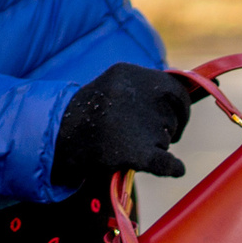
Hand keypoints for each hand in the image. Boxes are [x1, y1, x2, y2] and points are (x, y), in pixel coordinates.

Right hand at [52, 63, 197, 186]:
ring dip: (157, 143)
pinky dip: (172, 167)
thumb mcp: (113, 86)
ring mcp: (135, 123)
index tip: (176, 116)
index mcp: (129, 74)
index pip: (174, 87)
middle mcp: (136, 95)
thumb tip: (184, 92)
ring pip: (166, 137)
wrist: (57, 138)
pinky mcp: (135, 151)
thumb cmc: (88, 113)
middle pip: (173, 112)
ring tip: (130, 143)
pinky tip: (176, 168)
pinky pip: (165, 162)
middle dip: (173, 124)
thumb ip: (144, 87)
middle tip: (162, 135)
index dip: (180, 104)